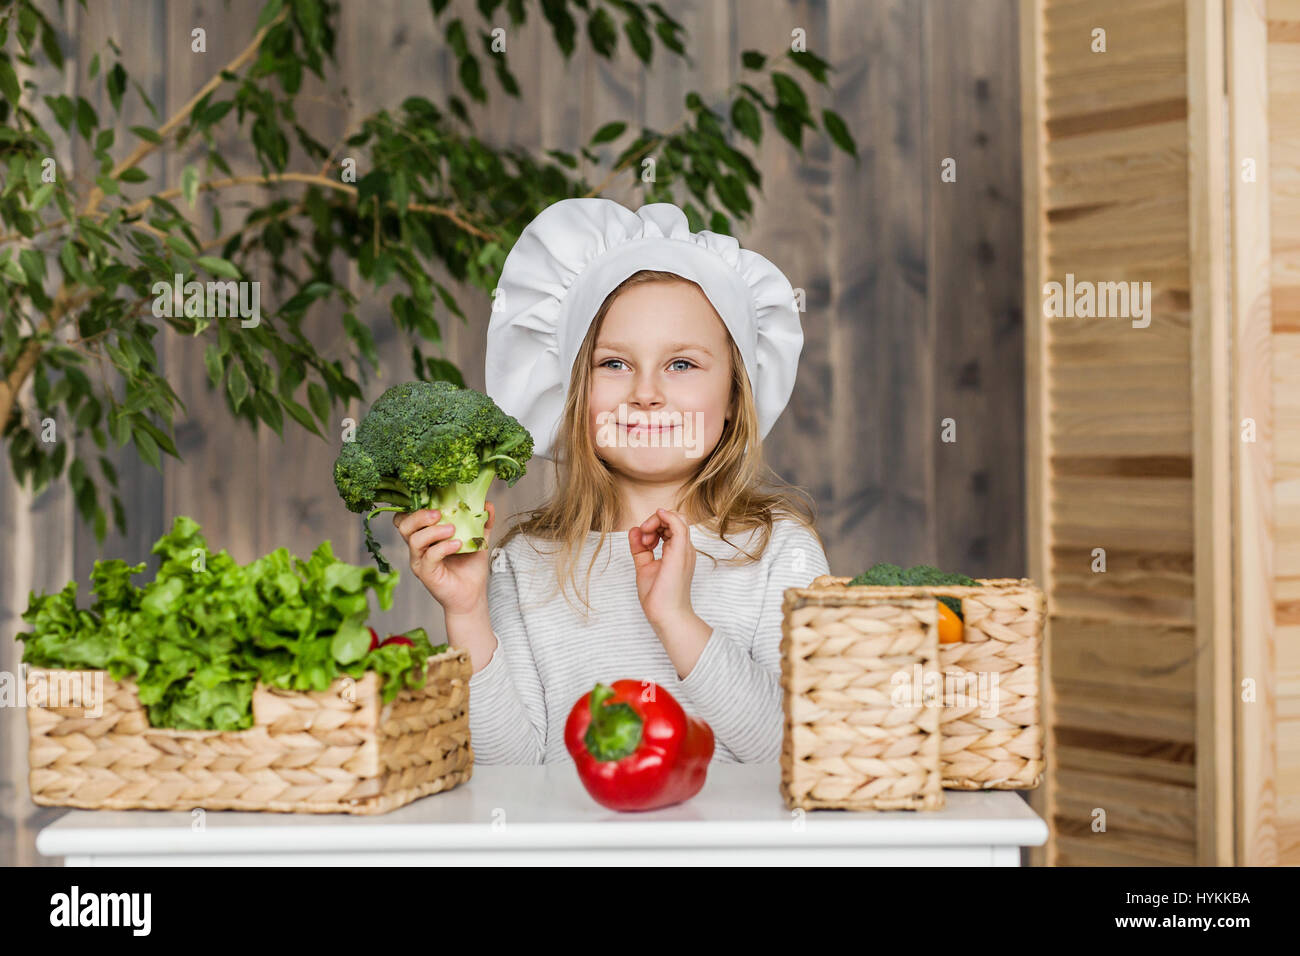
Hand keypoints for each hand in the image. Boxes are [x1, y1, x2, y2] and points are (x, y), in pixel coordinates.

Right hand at [394, 501, 494, 616]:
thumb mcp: (478, 539)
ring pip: (414, 540)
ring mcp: (420, 561)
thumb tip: (488, 504)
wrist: (472, 595)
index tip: (434, 501)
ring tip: (452, 529)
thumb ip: (482, 522)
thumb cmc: (470, 567)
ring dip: (433, 531)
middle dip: (419, 515)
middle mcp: (418, 548)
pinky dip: (443, 547)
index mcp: (425, 536)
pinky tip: (458, 544)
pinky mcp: (426, 574)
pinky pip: (429, 556)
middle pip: (403, 525)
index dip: (414, 507)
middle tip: (439, 513)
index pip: (406, 517)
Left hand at [629, 507, 695, 632]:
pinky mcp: (680, 551)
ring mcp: (684, 550)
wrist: (665, 614)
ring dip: (656, 520)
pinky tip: (656, 517)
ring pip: (677, 518)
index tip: (642, 541)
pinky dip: (666, 516)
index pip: (670, 526)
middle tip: (643, 539)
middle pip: (674, 519)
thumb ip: (640, 548)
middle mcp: (684, 549)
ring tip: (646, 538)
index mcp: (677, 552)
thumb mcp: (644, 566)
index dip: (653, 527)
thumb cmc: (658, 596)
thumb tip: (635, 530)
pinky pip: (678, 524)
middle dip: (654, 522)